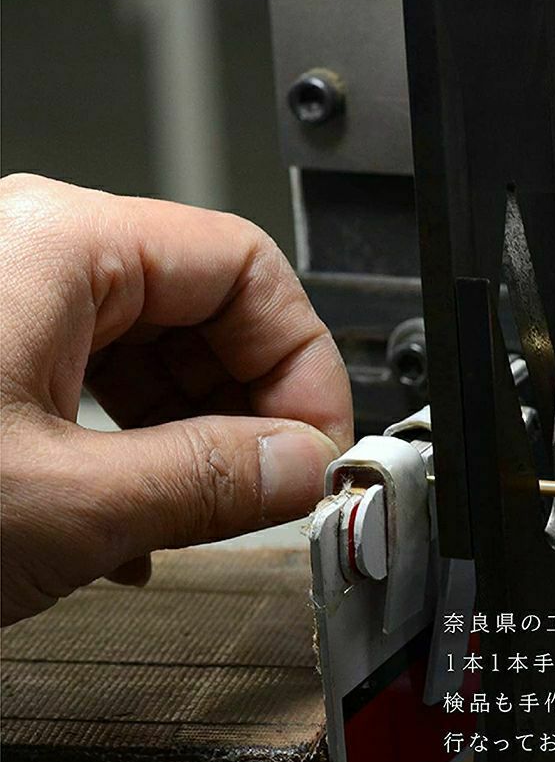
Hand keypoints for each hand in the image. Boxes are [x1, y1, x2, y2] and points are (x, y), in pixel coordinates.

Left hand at [0, 174, 352, 625]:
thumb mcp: (60, 501)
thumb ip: (208, 480)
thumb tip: (300, 467)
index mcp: (62, 245)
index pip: (247, 269)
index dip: (303, 359)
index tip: (317, 442)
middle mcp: (37, 256)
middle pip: (208, 308)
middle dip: (254, 403)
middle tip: (275, 481)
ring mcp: (11, 306)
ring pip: (159, 353)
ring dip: (200, 435)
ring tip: (204, 509)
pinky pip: (105, 386)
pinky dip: (143, 447)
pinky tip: (138, 515)